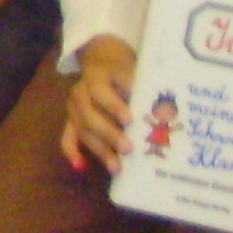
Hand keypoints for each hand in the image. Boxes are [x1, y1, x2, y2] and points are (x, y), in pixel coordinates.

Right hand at [63, 34, 136, 172]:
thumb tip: (166, 117)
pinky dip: (72, 152)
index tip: (130, 120)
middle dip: (108, 132)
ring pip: (82, 129)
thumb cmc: (126, 74)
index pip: (100, 90)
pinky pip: (67, 137)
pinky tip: (81, 166)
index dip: (113, 105)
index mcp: (96, 76)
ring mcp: (74, 108)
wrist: (104, 65)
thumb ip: (144, 92)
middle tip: (128, 148)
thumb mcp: (134, 74)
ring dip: (99, 149)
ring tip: (117, 167)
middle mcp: (81, 91)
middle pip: (88, 113)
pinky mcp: (71, 121)